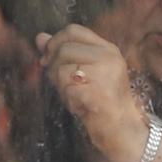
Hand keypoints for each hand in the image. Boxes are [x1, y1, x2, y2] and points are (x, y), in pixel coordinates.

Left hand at [39, 24, 148, 161]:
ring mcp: (106, 75)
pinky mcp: (100, 94)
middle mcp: (109, 57)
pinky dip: (68, 100)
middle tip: (61, 85)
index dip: (55, 42)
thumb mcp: (84, 72)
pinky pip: (68, 90)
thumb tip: (39, 37)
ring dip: (61, 87)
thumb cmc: (101, 101)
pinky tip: (79, 107)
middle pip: (65, 49)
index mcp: (108, 49)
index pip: (74, 30)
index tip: (48, 59)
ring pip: (63, 69)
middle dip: (53, 67)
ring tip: (74, 97)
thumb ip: (63, 54)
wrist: (123, 130)